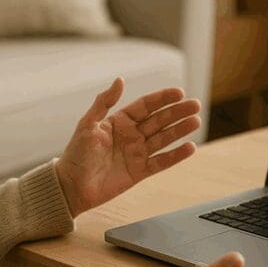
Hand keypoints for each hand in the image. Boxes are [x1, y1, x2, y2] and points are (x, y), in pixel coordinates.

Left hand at [55, 77, 200, 216]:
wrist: (71, 187)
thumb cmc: (76, 154)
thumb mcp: (88, 124)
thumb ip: (104, 102)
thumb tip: (120, 80)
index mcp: (119, 121)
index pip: (146, 106)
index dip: (162, 98)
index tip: (179, 93)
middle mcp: (131, 135)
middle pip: (159, 120)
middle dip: (177, 112)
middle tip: (195, 105)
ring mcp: (137, 153)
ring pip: (164, 138)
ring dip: (180, 130)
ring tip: (196, 121)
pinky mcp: (140, 171)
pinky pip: (162, 162)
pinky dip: (176, 155)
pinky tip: (189, 147)